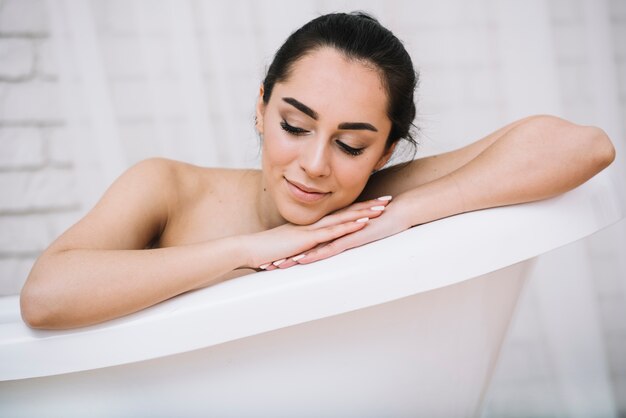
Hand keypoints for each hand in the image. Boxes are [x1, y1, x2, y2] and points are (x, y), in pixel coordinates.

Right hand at [247, 197, 392, 270]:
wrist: (249, 249)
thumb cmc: (266, 251)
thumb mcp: (290, 249)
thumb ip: (302, 248)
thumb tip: (310, 253)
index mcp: (312, 226)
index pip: (339, 215)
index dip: (358, 209)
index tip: (374, 204)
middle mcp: (315, 224)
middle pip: (346, 212)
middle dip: (368, 206)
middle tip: (387, 199)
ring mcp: (312, 230)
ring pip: (343, 219)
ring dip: (364, 213)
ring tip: (382, 207)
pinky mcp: (308, 239)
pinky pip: (332, 231)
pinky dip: (348, 226)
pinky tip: (362, 222)